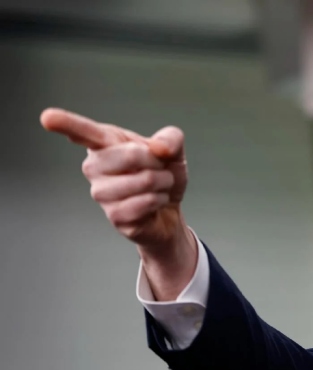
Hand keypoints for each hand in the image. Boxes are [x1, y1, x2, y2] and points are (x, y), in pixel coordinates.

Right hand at [40, 107, 188, 249]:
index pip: (83, 132)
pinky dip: (159, 200)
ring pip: (143, 181)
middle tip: (159, 168)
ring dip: (162, 183)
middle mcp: (95, 167)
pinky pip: (144, 203)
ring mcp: (101, 193)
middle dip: (157, 162)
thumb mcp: (173, 150)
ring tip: (158, 186)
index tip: (47, 118)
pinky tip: (155, 203)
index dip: (66, 123)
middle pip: (130, 155)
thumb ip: (171, 139)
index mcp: (105, 143)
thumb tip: (159, 148)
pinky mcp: (114, 216)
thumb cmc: (163, 173)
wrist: (169, 209)